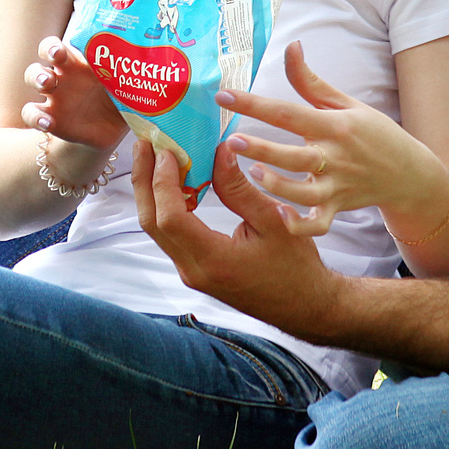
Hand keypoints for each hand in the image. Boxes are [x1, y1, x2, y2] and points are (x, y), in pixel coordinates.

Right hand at [20, 36, 130, 151]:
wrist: (107, 133)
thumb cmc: (117, 103)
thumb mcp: (128, 90)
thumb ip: (138, 80)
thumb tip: (166, 72)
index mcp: (82, 63)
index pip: (64, 43)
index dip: (59, 42)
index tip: (63, 48)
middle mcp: (65, 74)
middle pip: (45, 53)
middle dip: (48, 50)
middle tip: (56, 56)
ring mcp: (54, 96)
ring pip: (33, 77)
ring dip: (37, 76)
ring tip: (47, 84)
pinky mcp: (50, 118)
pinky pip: (32, 114)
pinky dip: (36, 117)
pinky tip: (47, 123)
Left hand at [133, 141, 345, 336]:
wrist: (303, 304)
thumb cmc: (296, 267)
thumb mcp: (274, 220)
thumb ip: (240, 187)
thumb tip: (220, 149)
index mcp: (214, 260)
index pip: (171, 218)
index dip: (162, 181)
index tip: (166, 150)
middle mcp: (194, 270)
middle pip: (152, 223)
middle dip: (145, 180)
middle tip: (145, 143)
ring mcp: (191, 272)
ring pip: (156, 229)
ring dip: (151, 191)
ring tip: (154, 156)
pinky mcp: (194, 269)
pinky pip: (169, 235)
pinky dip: (165, 205)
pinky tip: (174, 181)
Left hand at [215, 40, 448, 236]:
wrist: (410, 173)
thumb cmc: (373, 133)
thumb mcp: (346, 103)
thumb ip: (311, 81)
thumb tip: (290, 46)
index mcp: (334, 126)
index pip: (289, 113)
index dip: (255, 104)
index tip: (224, 95)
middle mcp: (335, 157)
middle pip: (295, 155)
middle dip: (263, 149)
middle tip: (232, 141)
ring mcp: (337, 186)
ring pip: (304, 193)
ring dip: (279, 186)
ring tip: (254, 174)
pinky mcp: (339, 208)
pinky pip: (318, 224)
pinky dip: (301, 224)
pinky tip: (281, 214)